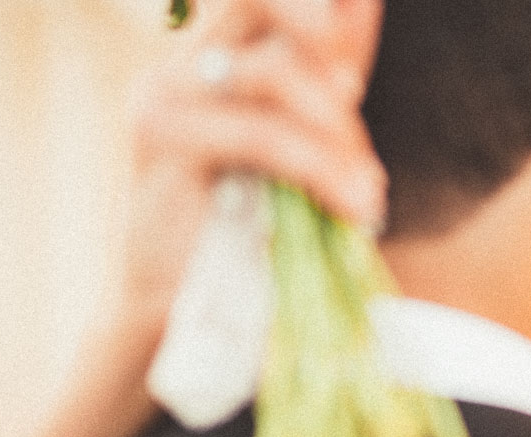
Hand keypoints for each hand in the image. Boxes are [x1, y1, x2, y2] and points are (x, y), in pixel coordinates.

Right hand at [125, 0, 385, 318]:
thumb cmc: (247, 235)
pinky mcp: (163, 139)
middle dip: (324, 29)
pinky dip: (320, 170)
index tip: (357, 48)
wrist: (183, 312)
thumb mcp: (299, 148)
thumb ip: (325, 80)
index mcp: (212, 58)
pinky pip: (261, 134)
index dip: (318, 7)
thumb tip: (366, 1)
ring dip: (337, 133)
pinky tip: (352, 206)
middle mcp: (182, 63)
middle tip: (356, 90)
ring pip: (274, 73)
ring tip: (367, 193)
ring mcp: (166, 95)